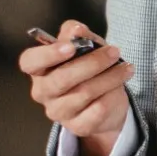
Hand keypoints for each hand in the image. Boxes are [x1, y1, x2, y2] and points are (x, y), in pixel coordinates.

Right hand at [19, 20, 133, 155]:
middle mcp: (43, 92)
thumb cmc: (89, 68)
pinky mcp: (78, 126)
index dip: (48, 54)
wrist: (105, 102)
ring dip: (110, 77)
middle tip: (114, 52)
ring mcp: (59, 112)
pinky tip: (120, 86)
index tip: (70, 47)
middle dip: (92, 63)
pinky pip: (97, 110)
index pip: (30, 62)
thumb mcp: (84, 46)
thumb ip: (78, 35)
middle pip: (61, 79)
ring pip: (84, 93)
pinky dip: (112, 95)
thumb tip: (77, 29)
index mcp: (39, 69)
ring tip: (126, 68)